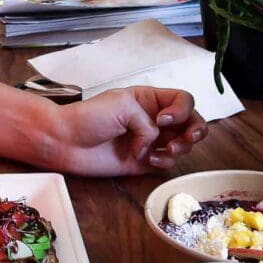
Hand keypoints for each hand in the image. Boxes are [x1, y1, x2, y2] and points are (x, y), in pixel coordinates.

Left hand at [49, 86, 206, 176]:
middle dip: (195, 131)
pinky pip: (167, 163)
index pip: (183, 100)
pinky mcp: (144, 162)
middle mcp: (154, 119)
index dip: (182, 110)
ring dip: (181, 147)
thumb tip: (155, 143)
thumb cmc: (90, 116)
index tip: (164, 120)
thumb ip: (147, 122)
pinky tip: (149, 159)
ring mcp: (150, 141)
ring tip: (165, 150)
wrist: (67, 142)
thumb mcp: (122, 105)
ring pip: (183, 144)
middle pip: (191, 122)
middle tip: (186, 138)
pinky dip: (164, 162)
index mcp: (149, 99)